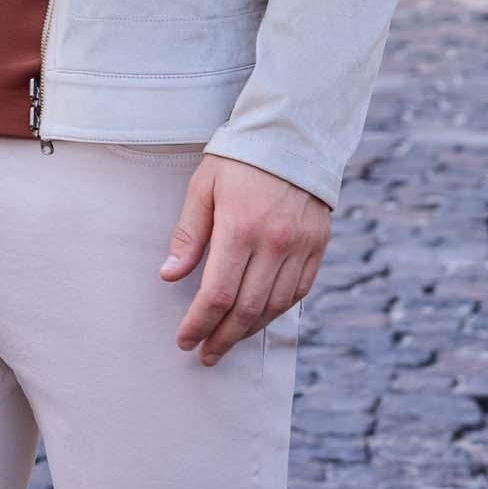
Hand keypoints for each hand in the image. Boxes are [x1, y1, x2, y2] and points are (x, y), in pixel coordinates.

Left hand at [160, 153, 329, 365]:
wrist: (293, 135)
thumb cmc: (240, 158)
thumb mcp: (204, 187)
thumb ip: (188, 233)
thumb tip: (170, 274)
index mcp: (241, 226)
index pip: (218, 293)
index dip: (199, 323)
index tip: (185, 340)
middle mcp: (274, 242)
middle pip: (247, 309)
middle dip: (222, 337)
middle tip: (205, 353)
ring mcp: (301, 246)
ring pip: (275, 307)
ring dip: (249, 330)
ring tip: (228, 339)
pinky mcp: (318, 246)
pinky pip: (299, 293)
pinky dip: (278, 311)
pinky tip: (260, 317)